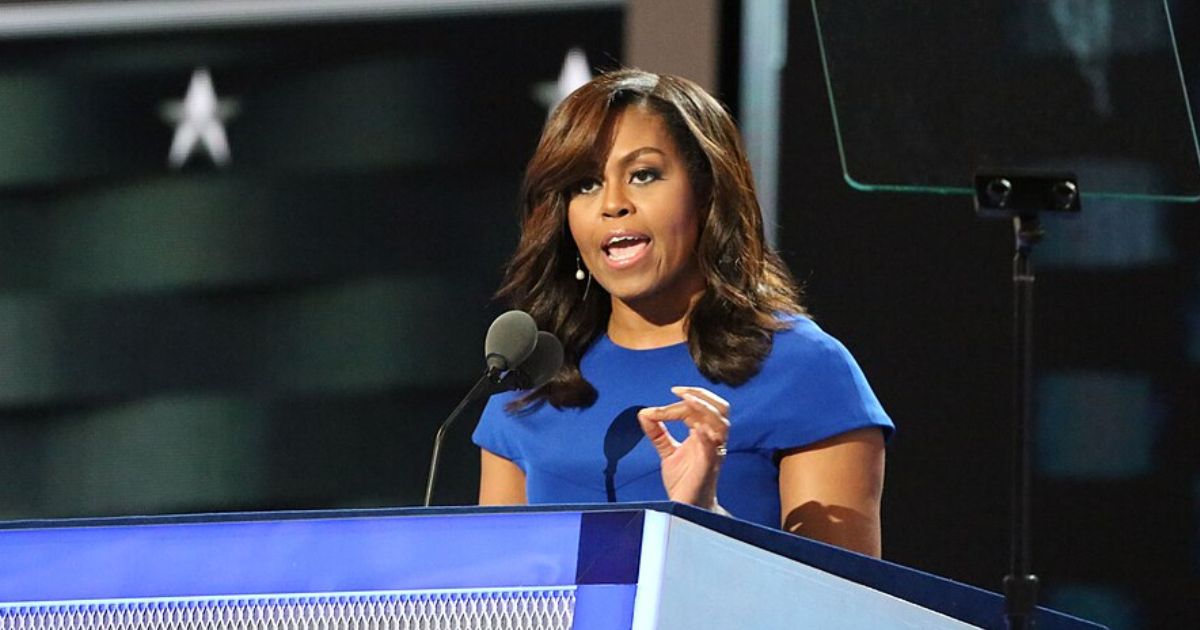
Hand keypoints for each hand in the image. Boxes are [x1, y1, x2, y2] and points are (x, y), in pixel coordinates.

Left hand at [636, 386, 730, 510]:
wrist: (686, 509)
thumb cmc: (684, 482)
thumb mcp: (668, 452)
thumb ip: (658, 433)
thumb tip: (643, 412)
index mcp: (705, 435)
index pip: (702, 408)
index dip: (685, 398)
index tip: (666, 396)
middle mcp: (713, 442)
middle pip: (721, 409)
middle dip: (702, 395)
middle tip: (679, 392)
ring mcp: (713, 454)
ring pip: (722, 424)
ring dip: (705, 409)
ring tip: (687, 401)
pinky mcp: (709, 468)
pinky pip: (714, 448)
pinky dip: (705, 435)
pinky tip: (694, 428)